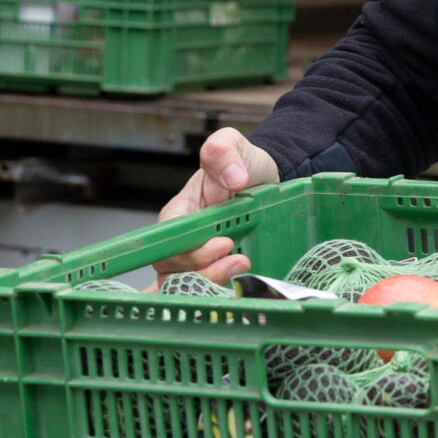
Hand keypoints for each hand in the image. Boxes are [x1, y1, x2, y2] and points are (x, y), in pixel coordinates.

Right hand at [151, 127, 281, 282]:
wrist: (268, 179)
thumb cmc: (243, 165)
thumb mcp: (233, 145)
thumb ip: (223, 151)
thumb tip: (232, 175)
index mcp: (180, 211)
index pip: (169, 240)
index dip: (189, 250)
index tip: (224, 243)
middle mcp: (184, 239)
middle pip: (172, 269)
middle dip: (204, 271)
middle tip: (238, 258)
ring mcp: (199, 258)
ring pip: (188, 285)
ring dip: (215, 282)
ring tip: (243, 264)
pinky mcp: (217, 270)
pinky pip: (208, 292)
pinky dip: (223, 292)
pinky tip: (243, 280)